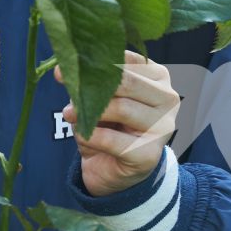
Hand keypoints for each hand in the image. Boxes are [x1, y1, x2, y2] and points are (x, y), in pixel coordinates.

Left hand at [60, 51, 179, 197]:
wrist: (115, 169)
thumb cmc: (110, 125)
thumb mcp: (102, 98)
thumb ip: (90, 82)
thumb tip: (62, 70)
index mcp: (158, 78)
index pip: (129, 61)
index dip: (96, 61)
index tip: (65, 68)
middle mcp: (168, 99)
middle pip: (128, 83)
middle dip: (93, 85)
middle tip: (66, 89)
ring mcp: (162, 128)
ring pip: (122, 109)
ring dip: (89, 112)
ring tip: (70, 115)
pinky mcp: (149, 154)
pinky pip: (113, 140)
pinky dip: (91, 136)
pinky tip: (82, 135)